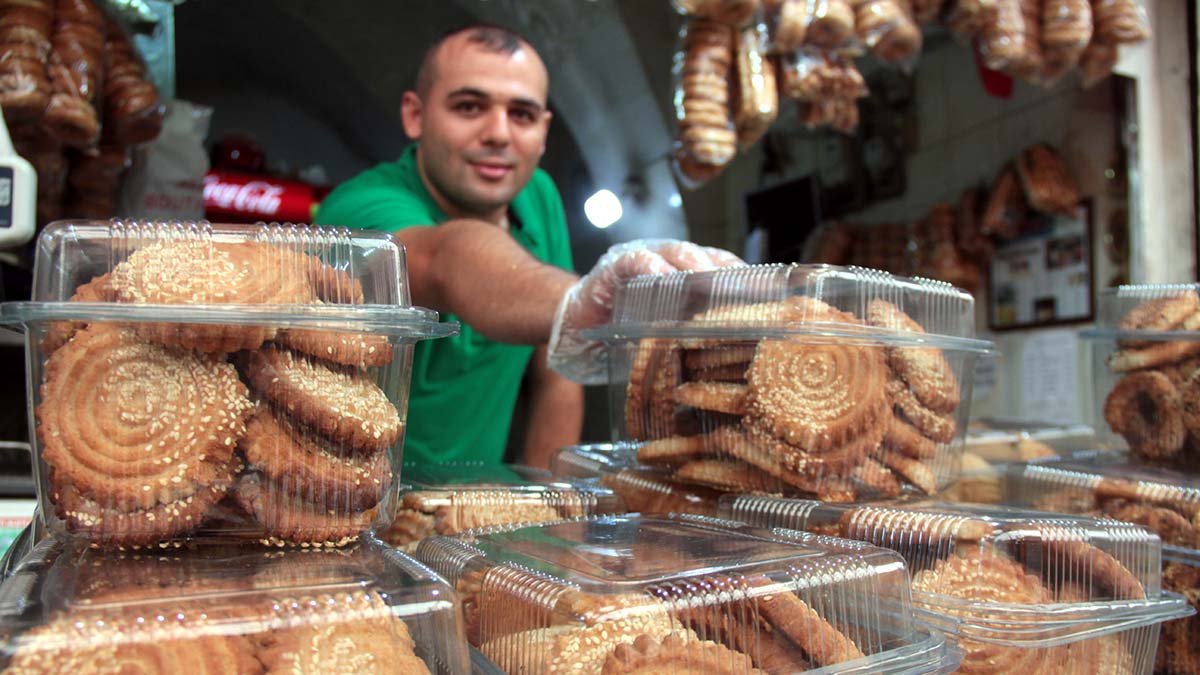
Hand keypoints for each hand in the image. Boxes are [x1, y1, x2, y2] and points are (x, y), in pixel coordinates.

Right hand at [547, 239, 743, 383]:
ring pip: (676, 253)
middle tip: (751, 287)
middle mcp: (670, 264)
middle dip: (730, 271)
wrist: (575, 331)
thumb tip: (737, 363)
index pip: (726, 273)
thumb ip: (694, 339)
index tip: (775, 294)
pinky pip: (635, 262)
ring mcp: (643, 261)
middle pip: (708, 259)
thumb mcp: (667, 340)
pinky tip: (662, 276)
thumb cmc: (626, 337)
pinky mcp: (614, 269)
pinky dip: (650, 267)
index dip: (751, 281)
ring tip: (710, 276)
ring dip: (694, 264)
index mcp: (688, 280)